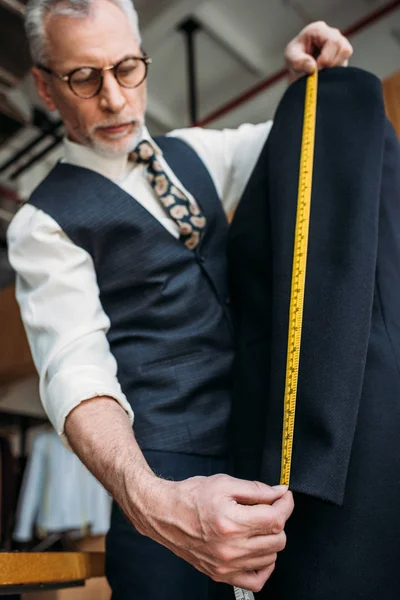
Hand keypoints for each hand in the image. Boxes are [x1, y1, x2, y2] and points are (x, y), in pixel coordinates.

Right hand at [129, 473, 293, 592]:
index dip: (286, 505)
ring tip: (256, 525)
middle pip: (278, 539)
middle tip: (268, 507)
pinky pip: (256, 581)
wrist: (164, 514)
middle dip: (278, 519)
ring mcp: (226, 564)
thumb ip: (256, 489)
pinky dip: (264, 566)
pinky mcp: (221, 574)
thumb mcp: (224, 483)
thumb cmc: (190, 497)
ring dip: (271, 539)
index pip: (276, 519)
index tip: (284, 497)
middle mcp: (230, 547)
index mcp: (231, 522)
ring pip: (271, 557)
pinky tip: (257, 549)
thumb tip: (279, 493)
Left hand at [285, 21, 352, 81]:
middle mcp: (332, 34)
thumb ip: (299, 62)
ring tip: (321, 72)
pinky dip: (335, 71)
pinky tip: (324, 73)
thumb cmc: (293, 58)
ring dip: (334, 68)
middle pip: (343, 47)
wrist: (296, 68)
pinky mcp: (342, 55)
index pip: (333, 41)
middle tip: (319, 72)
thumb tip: (312, 67)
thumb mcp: (290, 58)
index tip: (316, 68)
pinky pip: (345, 63)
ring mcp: (339, 44)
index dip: (327, 57)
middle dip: (331, 63)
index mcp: (318, 30)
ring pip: (346, 55)